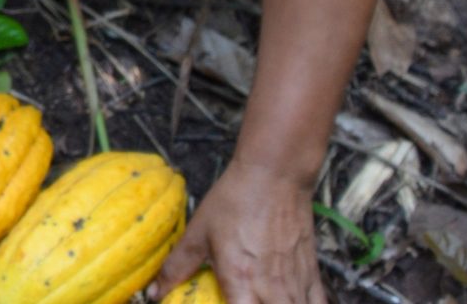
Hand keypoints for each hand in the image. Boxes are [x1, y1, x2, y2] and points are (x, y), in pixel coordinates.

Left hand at [154, 160, 325, 303]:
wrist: (275, 176)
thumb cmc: (235, 201)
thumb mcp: (199, 232)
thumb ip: (177, 266)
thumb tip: (154, 292)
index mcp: (241, 281)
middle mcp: (272, 289)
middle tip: (241, 302)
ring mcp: (296, 283)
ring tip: (262, 302)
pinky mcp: (313, 274)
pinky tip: (291, 302)